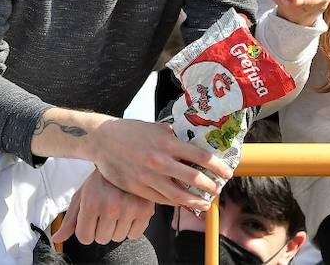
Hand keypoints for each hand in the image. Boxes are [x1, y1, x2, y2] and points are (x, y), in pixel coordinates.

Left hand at [51, 170, 154, 246]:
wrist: (124, 161)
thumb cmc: (99, 181)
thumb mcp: (81, 196)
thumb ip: (69, 220)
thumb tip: (57, 239)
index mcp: (91, 202)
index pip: (85, 238)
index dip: (86, 229)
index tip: (91, 217)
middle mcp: (110, 206)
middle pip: (102, 239)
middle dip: (101, 228)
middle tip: (105, 209)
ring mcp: (129, 208)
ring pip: (118, 238)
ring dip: (116, 227)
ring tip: (118, 207)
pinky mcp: (145, 210)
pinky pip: (134, 235)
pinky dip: (131, 227)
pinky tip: (129, 210)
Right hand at [88, 119, 229, 207]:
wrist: (102, 140)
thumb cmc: (130, 131)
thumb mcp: (155, 127)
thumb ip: (173, 137)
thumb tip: (191, 143)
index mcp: (167, 142)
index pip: (201, 156)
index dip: (217, 166)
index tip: (226, 172)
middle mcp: (160, 160)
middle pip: (194, 178)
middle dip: (210, 186)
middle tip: (217, 188)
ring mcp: (149, 177)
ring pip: (179, 195)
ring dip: (196, 201)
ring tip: (204, 202)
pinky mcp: (139, 188)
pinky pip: (162, 200)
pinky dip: (176, 203)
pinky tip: (182, 202)